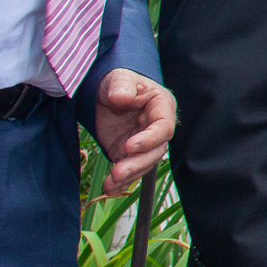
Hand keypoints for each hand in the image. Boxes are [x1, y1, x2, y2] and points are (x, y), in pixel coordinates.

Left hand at [94, 69, 175, 198]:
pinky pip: (131, 170)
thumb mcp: (119, 77)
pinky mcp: (129, 153)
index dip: (149, 139)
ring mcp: (144, 142)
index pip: (164, 128)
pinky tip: (109, 188)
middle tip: (118, 172)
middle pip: (156, 150)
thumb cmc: (116, 81)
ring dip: (129, 175)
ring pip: (144, 163)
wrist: (103, 92)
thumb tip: (121, 97)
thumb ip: (121, 85)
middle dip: (138, 163)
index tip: (128, 146)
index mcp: (161, 107)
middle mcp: (156, 128)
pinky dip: (121, 181)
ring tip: (110, 182)